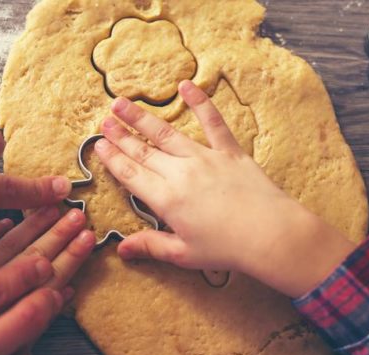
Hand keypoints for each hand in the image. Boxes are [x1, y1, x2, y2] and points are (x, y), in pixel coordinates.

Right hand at [94, 81, 355, 297]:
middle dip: (121, 135)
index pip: (130, 174)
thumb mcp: (184, 254)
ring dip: (142, 118)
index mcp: (166, 199)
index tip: (98, 145)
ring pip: (166, 133)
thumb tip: (121, 249)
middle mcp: (180, 173)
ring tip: (123, 103)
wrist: (270, 234)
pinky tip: (186, 86)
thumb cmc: (227, 249)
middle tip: (104, 121)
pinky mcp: (229, 151)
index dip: (112, 159)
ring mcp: (204, 158)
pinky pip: (212, 122)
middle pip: (143, 151)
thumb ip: (151, 246)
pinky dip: (199, 102)